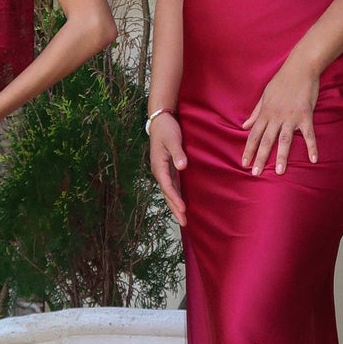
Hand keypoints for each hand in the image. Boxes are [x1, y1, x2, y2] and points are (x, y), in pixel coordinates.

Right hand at [149, 111, 186, 227]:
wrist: (160, 120)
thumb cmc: (167, 129)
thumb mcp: (173, 140)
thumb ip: (177, 154)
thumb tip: (181, 167)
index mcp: (158, 166)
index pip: (167, 186)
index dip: (175, 199)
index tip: (183, 209)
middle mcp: (159, 171)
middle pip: (167, 194)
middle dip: (175, 208)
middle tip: (184, 222)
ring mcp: (163, 170)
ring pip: (169, 192)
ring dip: (175, 205)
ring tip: (183, 218)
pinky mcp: (167, 168)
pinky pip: (172, 186)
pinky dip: (176, 196)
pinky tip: (181, 203)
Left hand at [242, 55, 318, 175]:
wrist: (300, 68)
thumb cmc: (282, 80)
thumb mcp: (265, 95)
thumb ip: (255, 113)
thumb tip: (244, 126)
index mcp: (266, 112)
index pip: (254, 134)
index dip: (248, 149)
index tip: (244, 163)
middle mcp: (276, 117)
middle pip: (266, 140)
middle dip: (261, 158)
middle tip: (256, 173)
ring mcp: (291, 117)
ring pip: (285, 140)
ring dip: (282, 156)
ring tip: (280, 171)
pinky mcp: (306, 115)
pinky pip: (309, 134)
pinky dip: (312, 147)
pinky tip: (314, 159)